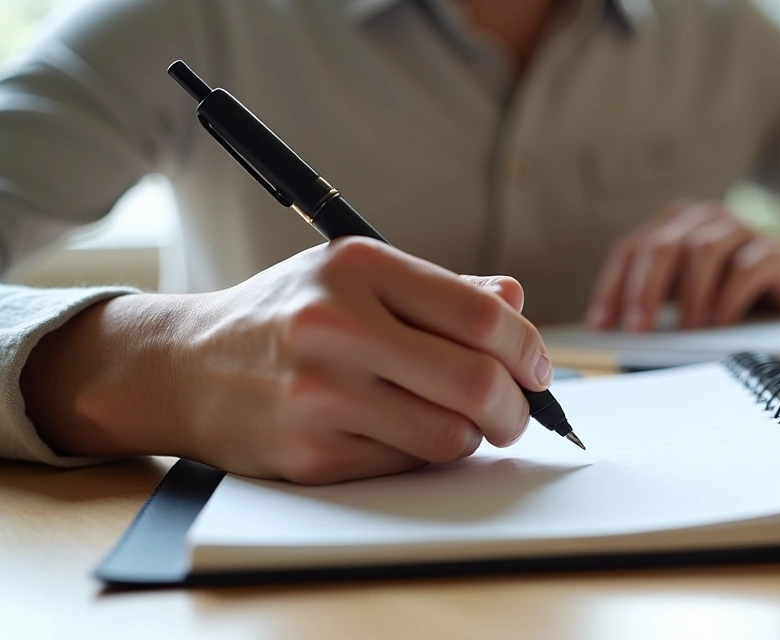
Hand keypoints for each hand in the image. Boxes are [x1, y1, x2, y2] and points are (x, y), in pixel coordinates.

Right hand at [21, 238, 552, 483]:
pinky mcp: (310, 453)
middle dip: (517, 407)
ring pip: (450, 435)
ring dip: (474, 436)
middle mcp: (337, 326)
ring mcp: (320, 394)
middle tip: (519, 412)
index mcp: (358, 267)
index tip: (538, 368)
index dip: (527, 348)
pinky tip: (405, 432)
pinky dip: (423, 455)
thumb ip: (440, 291)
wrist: (185, 366)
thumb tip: (515, 302)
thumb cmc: (286, 316)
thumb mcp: (354, 276)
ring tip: (461, 422)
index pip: (480, 315)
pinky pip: (406, 464)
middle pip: (476, 382)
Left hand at [584, 201, 779, 331]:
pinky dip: (728, 298)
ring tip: (685, 331)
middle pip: (661, 246)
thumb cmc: (736, 292)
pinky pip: (745, 269)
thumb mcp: (689, 293)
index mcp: (676, 224)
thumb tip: (616, 329)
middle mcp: (706, 218)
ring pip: (702, 252)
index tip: (602, 324)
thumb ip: (658, 298)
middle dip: (644, 290)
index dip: (613, 286)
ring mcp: (741, 229)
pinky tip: (720, 322)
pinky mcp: (772, 250)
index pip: (632, 248)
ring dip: (690, 296)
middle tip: (638, 328)